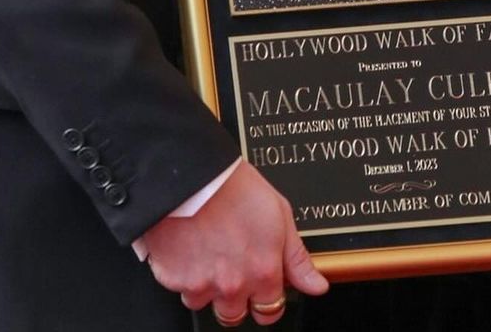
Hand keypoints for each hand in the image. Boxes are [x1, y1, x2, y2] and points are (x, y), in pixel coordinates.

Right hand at [143, 162, 327, 322]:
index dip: (267, 299)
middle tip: (232, 266)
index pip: (271, 311)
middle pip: (236, 316)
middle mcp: (233, 286)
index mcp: (263, 272)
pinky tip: (191, 247)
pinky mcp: (174, 280)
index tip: (262, 285)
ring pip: (205, 303)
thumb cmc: (235, 187)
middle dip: (237, 297)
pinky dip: (184, 275)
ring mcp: (201, 285)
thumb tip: (317, 285)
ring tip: (210, 252)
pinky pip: (181, 289)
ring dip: (208, 286)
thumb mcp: (280, 215)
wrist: (193, 175)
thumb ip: (297, 258)